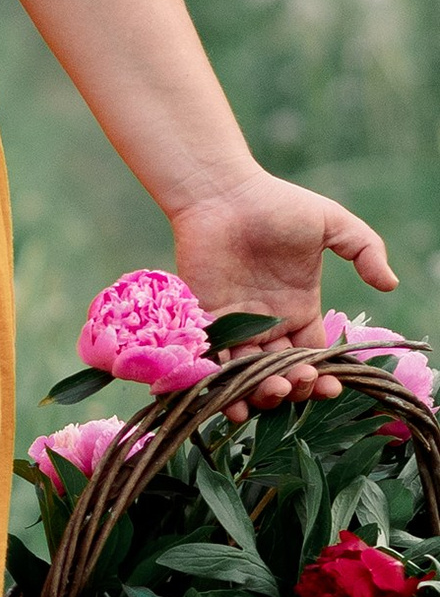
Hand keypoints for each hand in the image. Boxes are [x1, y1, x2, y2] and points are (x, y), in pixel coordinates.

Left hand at [169, 169, 397, 404]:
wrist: (222, 193)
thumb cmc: (276, 204)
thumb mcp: (332, 223)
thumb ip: (365, 250)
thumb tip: (391, 284)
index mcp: (299, 308)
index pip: (316, 354)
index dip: (324, 375)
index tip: (332, 385)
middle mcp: (268, 323)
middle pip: (284, 372)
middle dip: (296, 387)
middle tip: (300, 382)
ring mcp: (236, 324)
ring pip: (250, 375)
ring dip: (263, 393)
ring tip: (274, 390)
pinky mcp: (204, 321)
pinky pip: (213, 362)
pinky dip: (223, 386)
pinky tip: (235, 402)